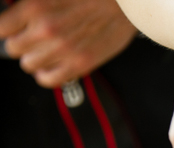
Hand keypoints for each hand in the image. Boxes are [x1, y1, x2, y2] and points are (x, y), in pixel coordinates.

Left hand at [0, 0, 137, 86]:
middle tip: (33, 38)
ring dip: (35, 59)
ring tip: (46, 51)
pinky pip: (49, 80)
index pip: (1, 29)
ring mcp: (63, 49)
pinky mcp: (80, 64)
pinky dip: (47, 74)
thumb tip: (15, 16)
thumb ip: (30, 4)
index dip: (8, 29)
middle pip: (13, 48)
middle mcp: (46, 29)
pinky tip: (54, 65)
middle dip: (22, 43)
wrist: (126, 4)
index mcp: (34, 6)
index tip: (14, 29)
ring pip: (29, 65)